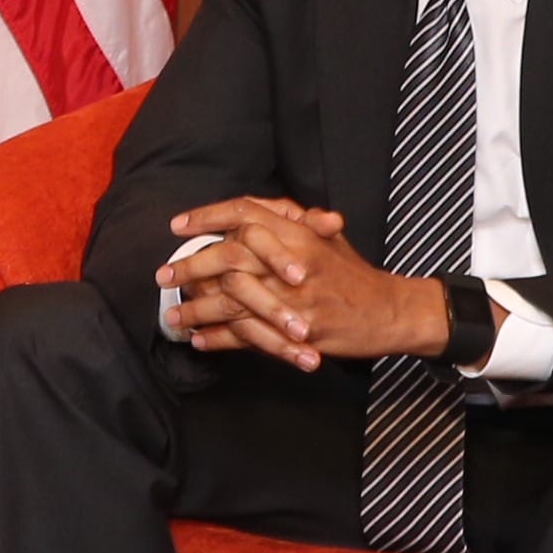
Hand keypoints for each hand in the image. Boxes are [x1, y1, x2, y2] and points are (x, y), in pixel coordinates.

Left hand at [157, 197, 445, 367]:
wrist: (389, 311)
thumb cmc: (353, 272)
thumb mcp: (326, 237)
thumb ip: (290, 222)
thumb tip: (252, 212)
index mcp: (297, 233)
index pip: (245, 214)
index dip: (208, 217)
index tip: (177, 226)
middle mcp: (291, 263)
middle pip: (229, 257)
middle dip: (190, 267)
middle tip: (163, 276)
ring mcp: (292, 300)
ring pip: (231, 302)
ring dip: (197, 310)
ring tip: (172, 316)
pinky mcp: (294, 333)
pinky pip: (247, 336)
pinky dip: (219, 339)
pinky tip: (199, 340)